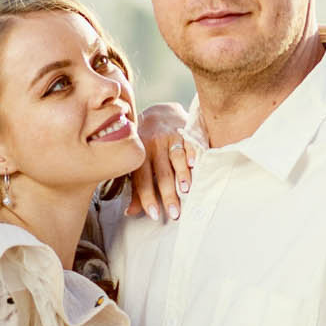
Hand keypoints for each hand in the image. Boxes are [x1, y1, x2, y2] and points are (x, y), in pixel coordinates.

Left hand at [124, 101, 195, 221]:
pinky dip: (193, 153)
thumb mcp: (138, 163)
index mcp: (140, 155)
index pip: (142, 180)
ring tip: (186, 190)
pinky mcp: (186, 130)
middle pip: (162, 174)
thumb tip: (130, 212)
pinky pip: (190, 142)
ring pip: (176, 158)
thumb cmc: (147, 144)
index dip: (147, 198)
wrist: (159, 110)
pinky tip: (195, 165)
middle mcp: (154, 145)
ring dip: (182, 175)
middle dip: (168, 195)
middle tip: (175, 212)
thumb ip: (136, 188)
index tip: (155, 214)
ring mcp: (171, 137)